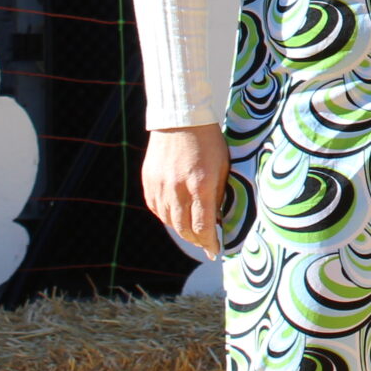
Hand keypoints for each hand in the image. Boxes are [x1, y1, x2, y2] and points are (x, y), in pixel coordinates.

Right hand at [142, 123, 227, 258]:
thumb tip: (217, 220)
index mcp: (200, 184)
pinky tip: (176, 215)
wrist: (181, 119)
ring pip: (169, 221)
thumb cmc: (208, 142)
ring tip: (192, 230)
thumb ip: (218, 195)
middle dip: (196, 240)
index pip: (202, 226)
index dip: (209, 243)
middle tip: (205, 244)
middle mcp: (177, 188)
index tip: (214, 251)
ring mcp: (160, 185)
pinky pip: (156, 208)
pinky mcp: (148, 181)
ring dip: (181, 229)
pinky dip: (167, 216)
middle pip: (183, 228)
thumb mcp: (222, 167)